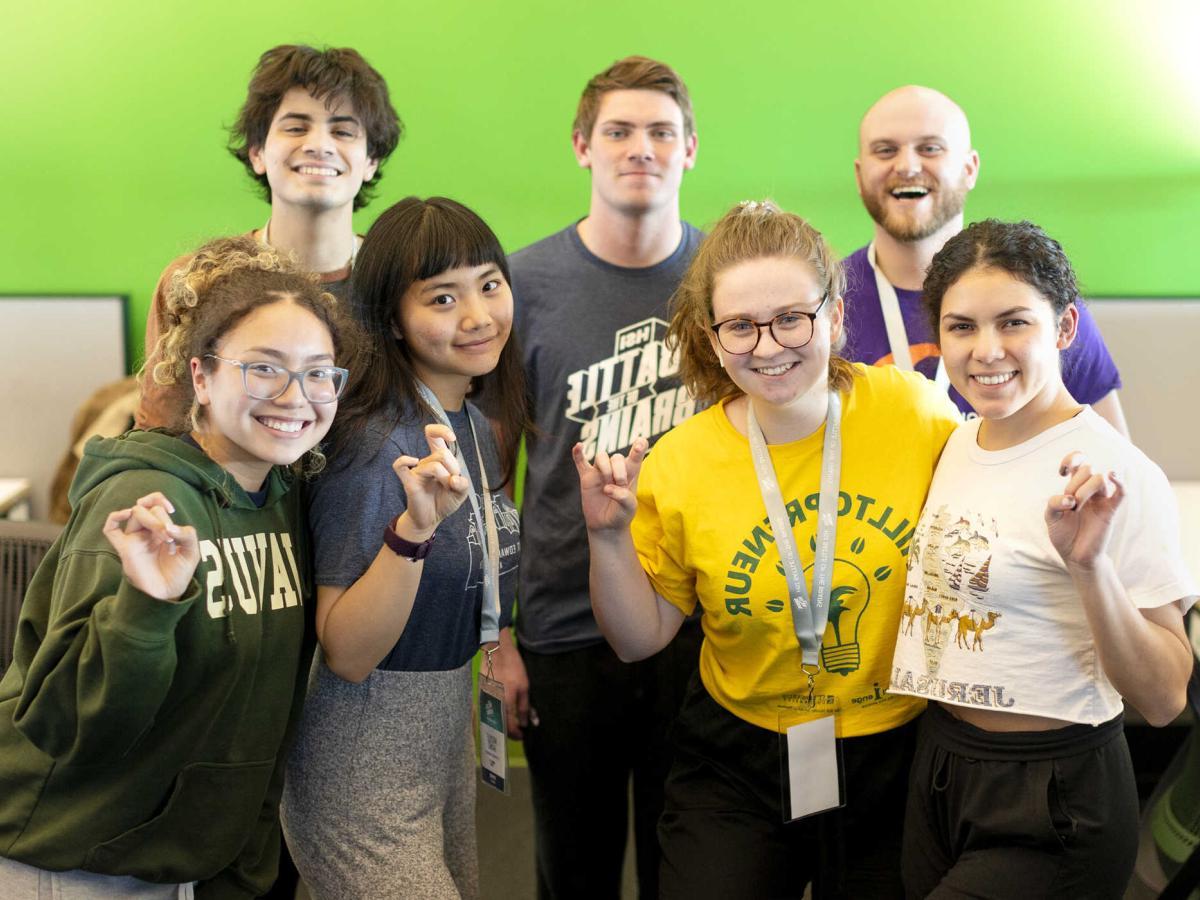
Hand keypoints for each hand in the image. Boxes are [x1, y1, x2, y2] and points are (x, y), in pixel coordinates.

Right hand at [102, 492, 199, 600]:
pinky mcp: (125, 549)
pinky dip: (114, 517)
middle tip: (171, 539)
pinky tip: (126, 514)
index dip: (160, 500)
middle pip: (148, 509)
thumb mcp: (192, 552)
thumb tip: (170, 528)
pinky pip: (110, 530)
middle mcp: (147, 531)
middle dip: (163, 520)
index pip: (154, 503)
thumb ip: (187, 535)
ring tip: (167, 540)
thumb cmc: (179, 571)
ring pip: (136, 513)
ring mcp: (135, 538)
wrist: (168, 592)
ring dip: (153, 521)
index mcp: (161, 527)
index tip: (171, 510)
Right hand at [392, 424, 470, 534]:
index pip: (434, 436)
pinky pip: (400, 465)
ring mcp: (417, 471)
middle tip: (453, 482)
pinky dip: (405, 460)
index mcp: (439, 460)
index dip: (441, 430)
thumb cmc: (444, 502)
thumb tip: (455, 479)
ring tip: (445, 487)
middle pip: (442, 453)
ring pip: (434, 465)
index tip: (452, 437)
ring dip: (445, 477)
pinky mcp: (408, 481)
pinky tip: (414, 462)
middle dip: (453, 468)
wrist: (431, 519)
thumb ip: (463, 485)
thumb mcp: (461, 494)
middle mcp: (427, 462)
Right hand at [488, 628, 535, 738]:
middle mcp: (492, 705)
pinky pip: (488, 711)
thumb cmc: (512, 667)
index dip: (516, 734)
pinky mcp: (481, 694)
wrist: (495, 651)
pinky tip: (502, 713)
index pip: (509, 727)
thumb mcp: (524, 686)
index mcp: (505, 704)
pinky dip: (496, 715)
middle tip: (518, 731)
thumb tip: (526, 723)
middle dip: (509, 731)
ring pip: (493, 719)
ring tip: (512, 723)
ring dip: (502, 724)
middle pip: (499, 726)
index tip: (523, 735)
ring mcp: (484, 700)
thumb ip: (525, 707)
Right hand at [572, 437, 646, 532]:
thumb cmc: (622, 514)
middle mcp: (615, 469)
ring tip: (606, 484)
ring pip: (601, 456)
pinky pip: (580, 462)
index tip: (641, 442)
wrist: (607, 525)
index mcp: (631, 473)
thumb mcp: (629, 508)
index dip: (638, 447)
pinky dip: (578, 454)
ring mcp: (600, 472)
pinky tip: (578, 446)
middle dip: (618, 469)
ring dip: (604, 467)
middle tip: (619, 484)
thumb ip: (624, 496)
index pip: (636, 455)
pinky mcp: (587, 478)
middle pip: (616, 456)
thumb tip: (607, 488)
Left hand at [1045, 451, 1123, 571]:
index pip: (1079, 462)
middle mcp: (1089, 490)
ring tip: (1076, 506)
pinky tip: (1112, 476)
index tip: (1063, 472)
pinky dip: (1120, 482)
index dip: (1072, 459)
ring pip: (1100, 479)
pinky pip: (1122, 492)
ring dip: (1085, 489)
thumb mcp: (1050, 517)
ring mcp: (1101, 499)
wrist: (1074, 554)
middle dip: (1074, 483)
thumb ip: (1054, 503)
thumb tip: (1070, 499)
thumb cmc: (1063, 533)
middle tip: (1069, 502)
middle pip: (1088, 469)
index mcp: (1074, 487)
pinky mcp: (1110, 510)